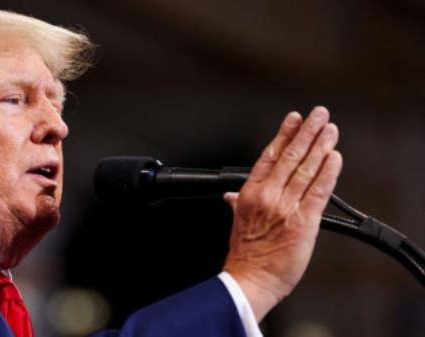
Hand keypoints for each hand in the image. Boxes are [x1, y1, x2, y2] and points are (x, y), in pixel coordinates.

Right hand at [223, 106, 341, 320]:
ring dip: (320, 146)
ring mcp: (286, 207)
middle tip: (319, 114)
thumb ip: (237, 203)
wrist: (250, 279)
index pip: (269, 156)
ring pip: (306, 169)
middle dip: (307, 132)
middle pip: (290, 156)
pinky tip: (334, 157)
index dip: (283, 135)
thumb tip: (231, 196)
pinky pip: (319, 191)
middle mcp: (268, 195)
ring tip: (330, 129)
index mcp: (249, 194)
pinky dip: (328, 172)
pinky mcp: (304, 222)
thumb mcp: (236, 222)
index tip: (294, 119)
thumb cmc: (244, 254)